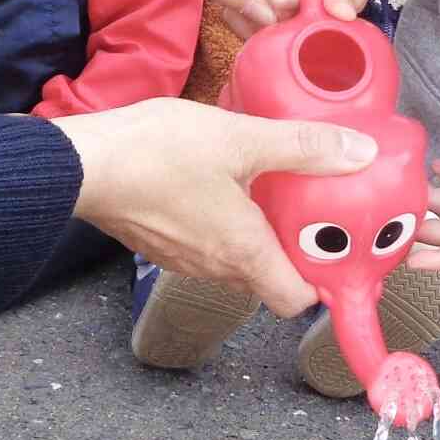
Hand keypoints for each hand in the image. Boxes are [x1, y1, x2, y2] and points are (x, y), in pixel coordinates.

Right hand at [51, 99, 378, 315]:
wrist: (79, 166)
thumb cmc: (156, 154)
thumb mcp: (241, 138)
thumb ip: (303, 145)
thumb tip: (360, 151)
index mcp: (244, 252)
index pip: (296, 300)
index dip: (323, 282)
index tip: (338, 248)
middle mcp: (214, 267)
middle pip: (268, 279)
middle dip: (292, 250)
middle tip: (308, 208)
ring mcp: (182, 259)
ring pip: (234, 261)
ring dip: (254, 236)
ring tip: (267, 190)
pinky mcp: (158, 243)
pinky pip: (203, 245)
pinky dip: (219, 226)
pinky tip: (219, 184)